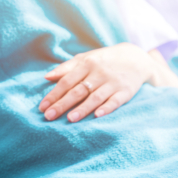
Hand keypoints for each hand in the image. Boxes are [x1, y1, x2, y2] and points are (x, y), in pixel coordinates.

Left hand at [38, 43, 177, 122]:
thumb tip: (46, 77)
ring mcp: (112, 82)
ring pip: (95, 97)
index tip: (42, 107)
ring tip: (70, 119)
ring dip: (82, 108)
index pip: (66, 81)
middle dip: (62, 104)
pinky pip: (115, 101)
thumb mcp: (85, 58)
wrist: (135, 58)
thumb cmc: (103, 60)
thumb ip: (66, 68)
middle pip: (77, 90)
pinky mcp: (126, 91)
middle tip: (49, 116)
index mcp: (86, 64)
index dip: (53, 94)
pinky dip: (107, 108)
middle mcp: (98, 73)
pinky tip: (97, 116)